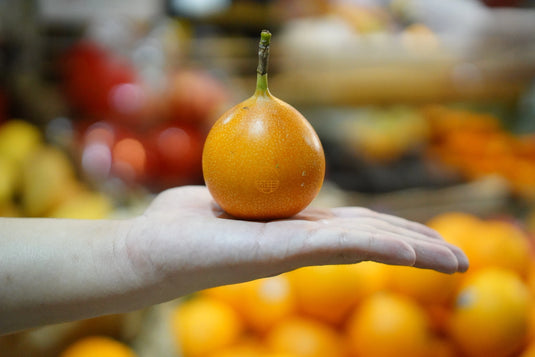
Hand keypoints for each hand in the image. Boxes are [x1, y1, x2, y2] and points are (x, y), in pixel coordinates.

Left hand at [127, 186, 467, 296]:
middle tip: (463, 259)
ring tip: (456, 261)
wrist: (149, 248)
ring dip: (411, 253)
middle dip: (418, 249)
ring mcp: (291, 252)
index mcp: (296, 230)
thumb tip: (267, 161)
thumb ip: (257, 181)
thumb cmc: (185, 221)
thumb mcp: (229, 189)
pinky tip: (409, 252)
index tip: (428, 237)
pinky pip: (331, 247)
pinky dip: (374, 249)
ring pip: (363, 248)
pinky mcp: (276, 254)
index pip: (357, 229)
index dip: (396, 231)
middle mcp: (301, 244)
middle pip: (371, 241)